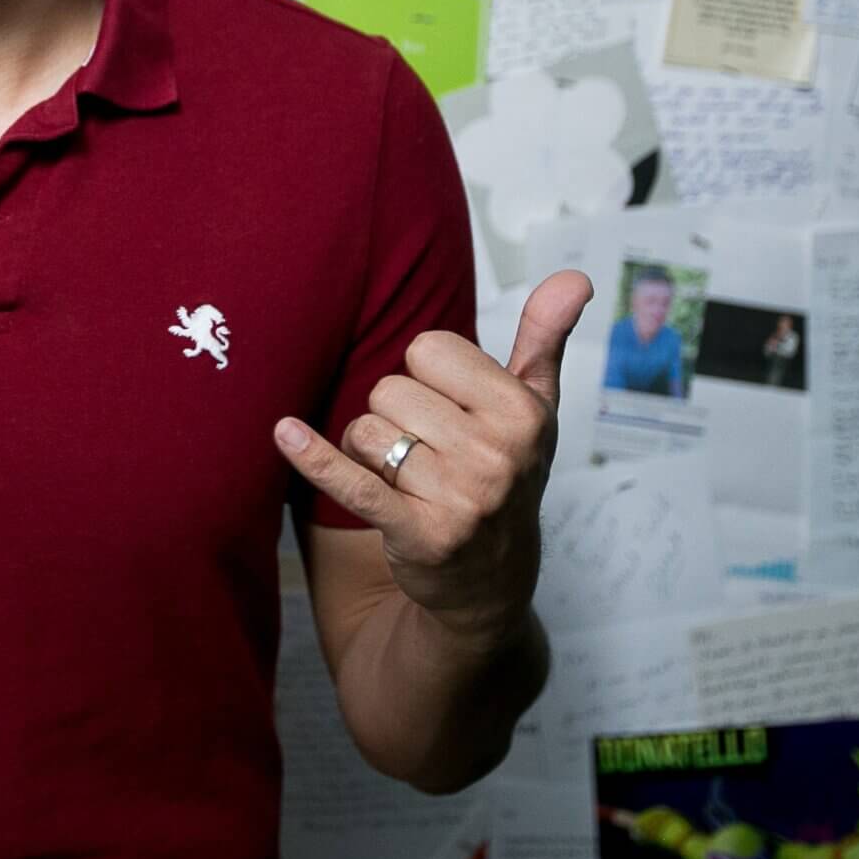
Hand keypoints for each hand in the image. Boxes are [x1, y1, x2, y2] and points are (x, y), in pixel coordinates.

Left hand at [273, 269, 593, 649]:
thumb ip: (544, 339)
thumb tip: (573, 277)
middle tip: (429, 453)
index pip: (428, 348)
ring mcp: (461, 497)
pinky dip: (315, 457)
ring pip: (367, 430)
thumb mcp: (535, 409)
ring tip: (409, 479)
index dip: (428, 377)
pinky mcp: (418, 534)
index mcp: (524, 411)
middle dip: (395, 416)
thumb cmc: (506, 475)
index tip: (452, 411)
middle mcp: (498, 454)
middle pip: (391, 388)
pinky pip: (352, 481)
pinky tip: (285, 432)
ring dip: (371, 453)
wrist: (489, 581)